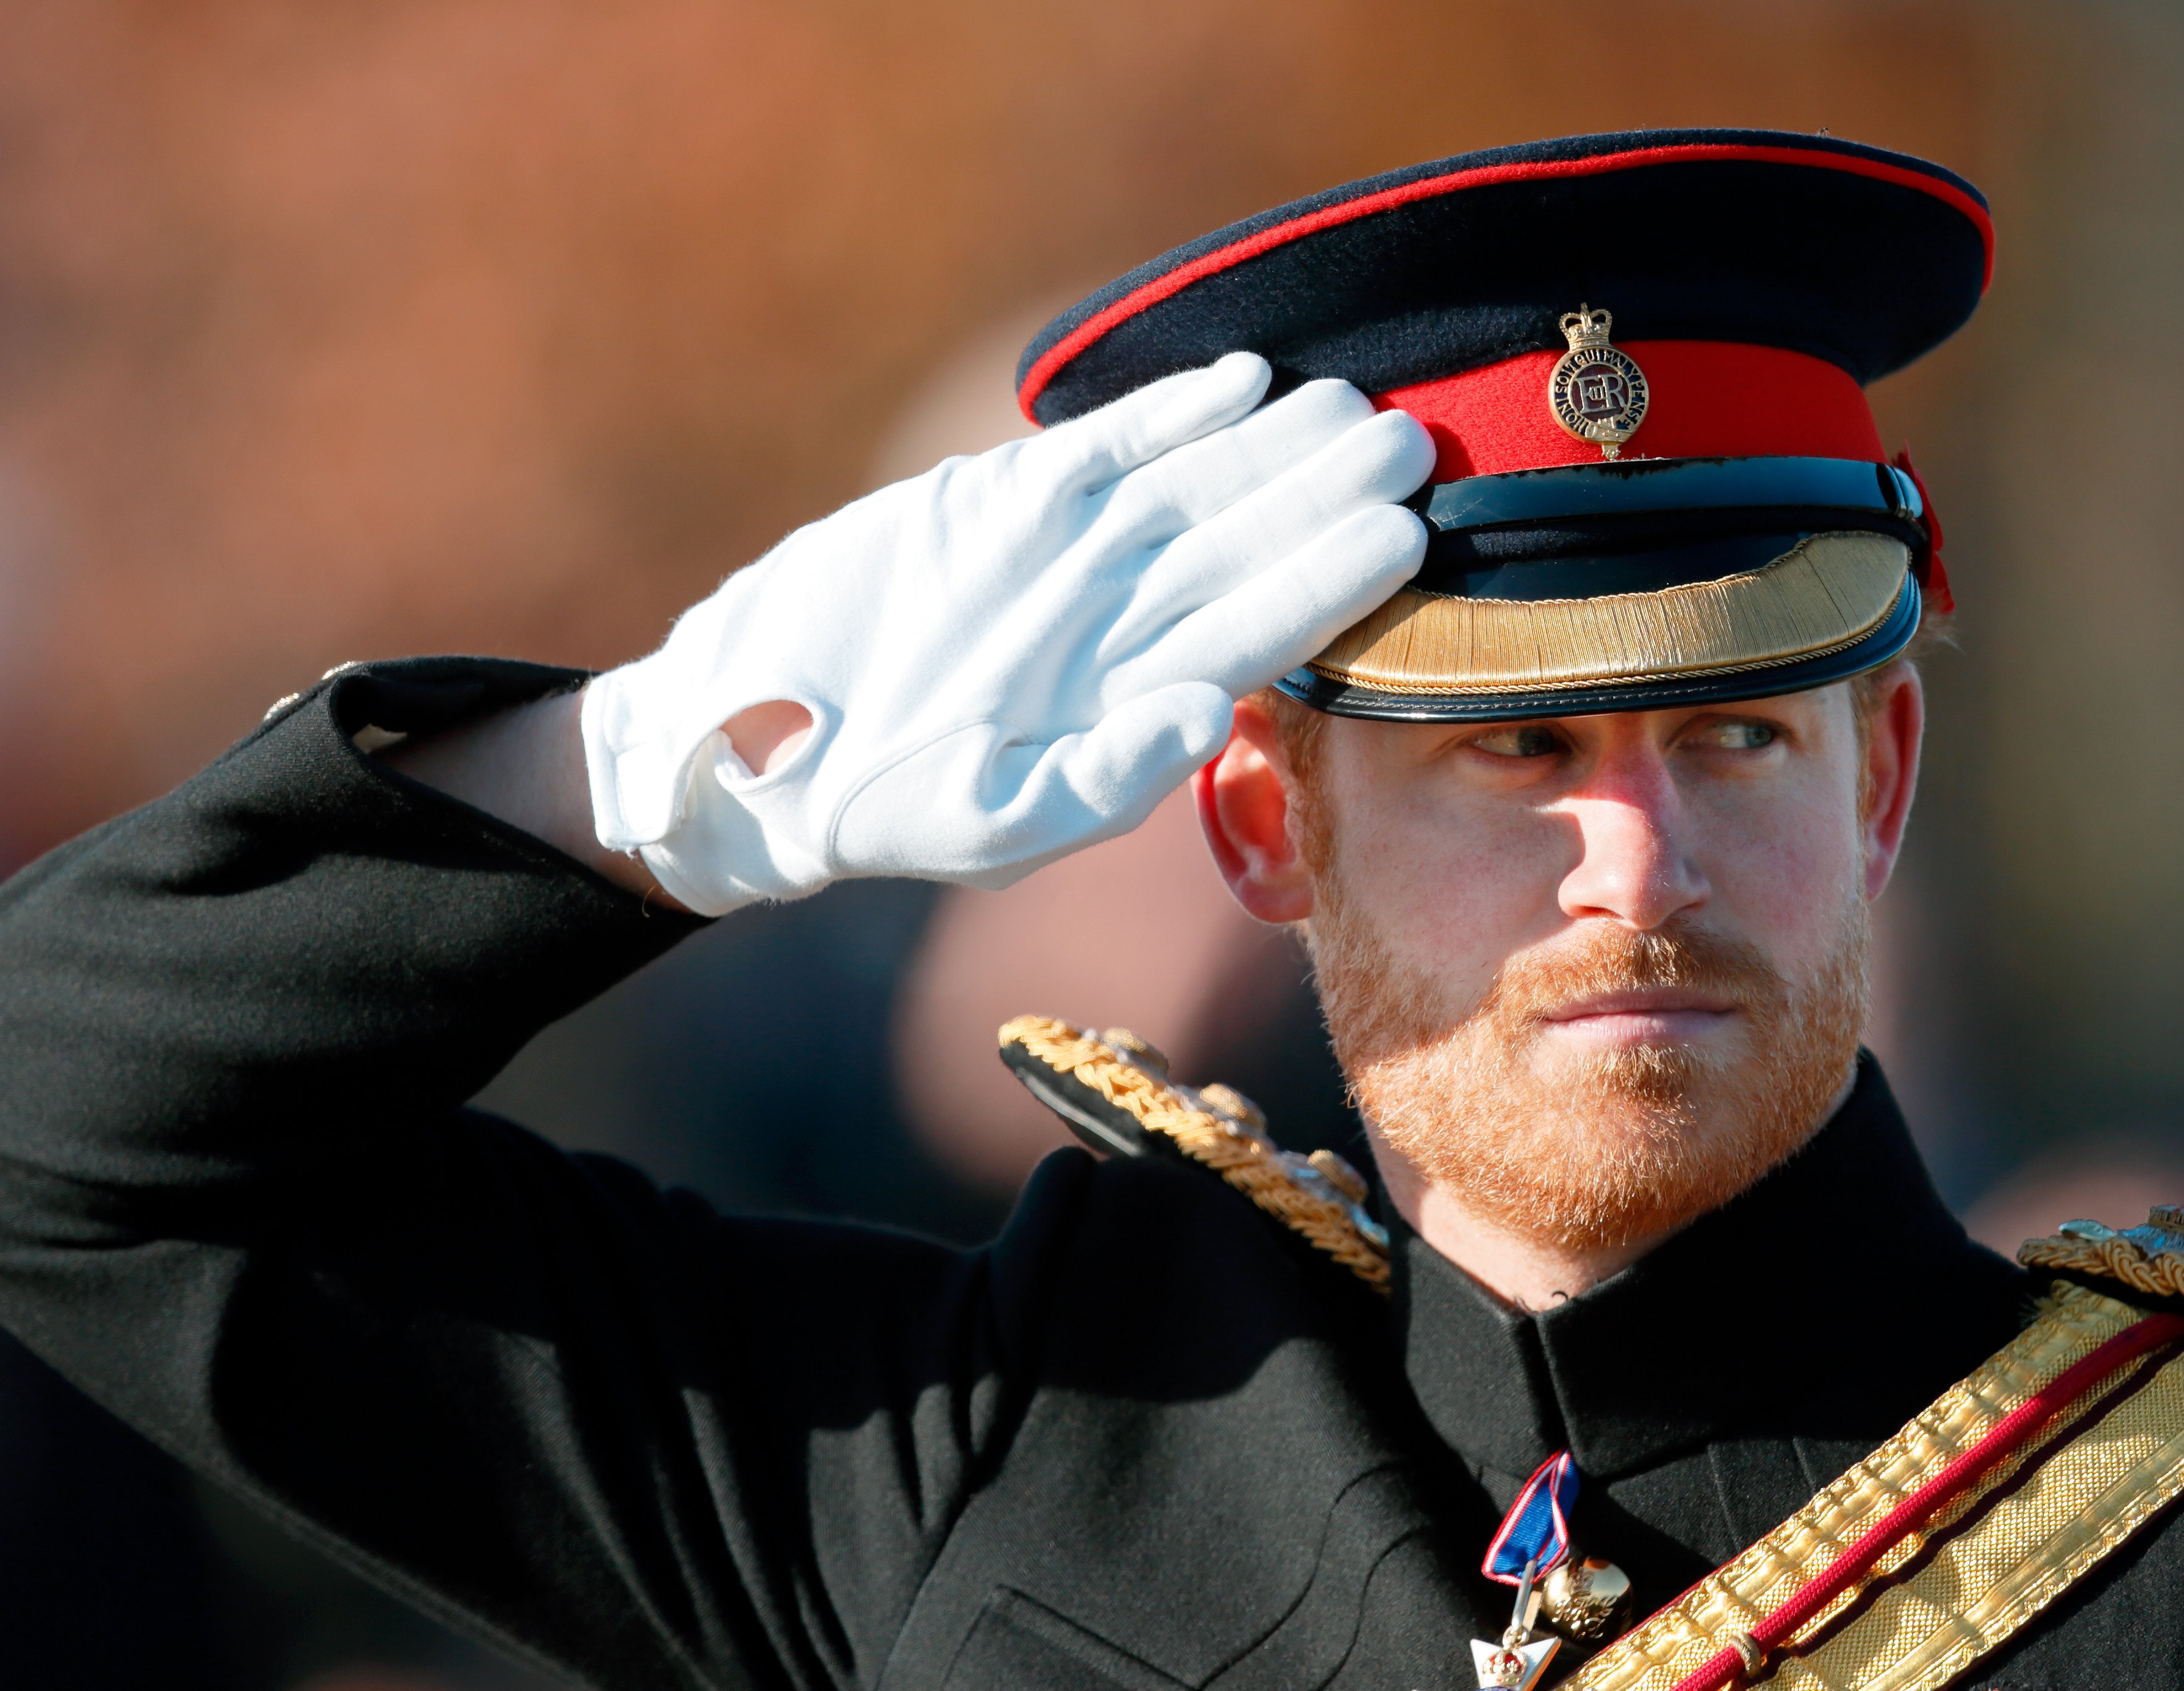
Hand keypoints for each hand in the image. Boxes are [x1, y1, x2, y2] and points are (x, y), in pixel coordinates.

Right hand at [580, 352, 1431, 912]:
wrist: (768, 740)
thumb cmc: (885, 807)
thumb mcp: (989, 820)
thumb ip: (1102, 781)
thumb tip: (1202, 714)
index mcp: (1136, 699)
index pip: (1261, 629)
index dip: (1332, 579)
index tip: (1405, 531)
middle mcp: (1122, 620)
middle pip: (1248, 544)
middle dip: (1328, 492)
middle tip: (1414, 438)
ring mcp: (1071, 554)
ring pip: (1196, 484)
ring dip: (1275, 441)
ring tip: (1349, 398)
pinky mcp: (1007, 499)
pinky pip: (1109, 445)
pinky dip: (1172, 409)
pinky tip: (1244, 378)